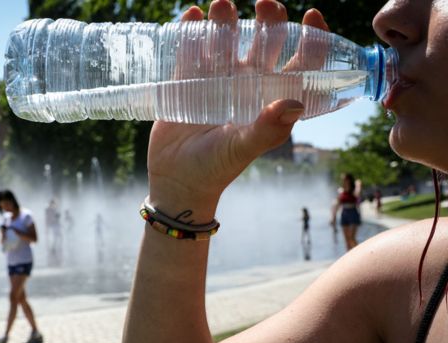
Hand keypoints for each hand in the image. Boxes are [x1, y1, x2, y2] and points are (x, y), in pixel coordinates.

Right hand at [148, 0, 328, 221]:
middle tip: (265, 4)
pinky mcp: (187, 81)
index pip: (299, 65)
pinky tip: (191, 16)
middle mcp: (247, 85)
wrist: (176, 179)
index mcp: (270, 99)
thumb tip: (295, 103)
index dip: (311, 40)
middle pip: (264, 43)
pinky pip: (191, 50)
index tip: (311, 15)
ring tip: (221, 5)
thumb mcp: (243, 148)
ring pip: (226, 40)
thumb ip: (268, 129)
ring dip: (225, 20)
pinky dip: (190, 31)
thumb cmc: (216, 168)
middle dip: (268, 20)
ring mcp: (216, 80)